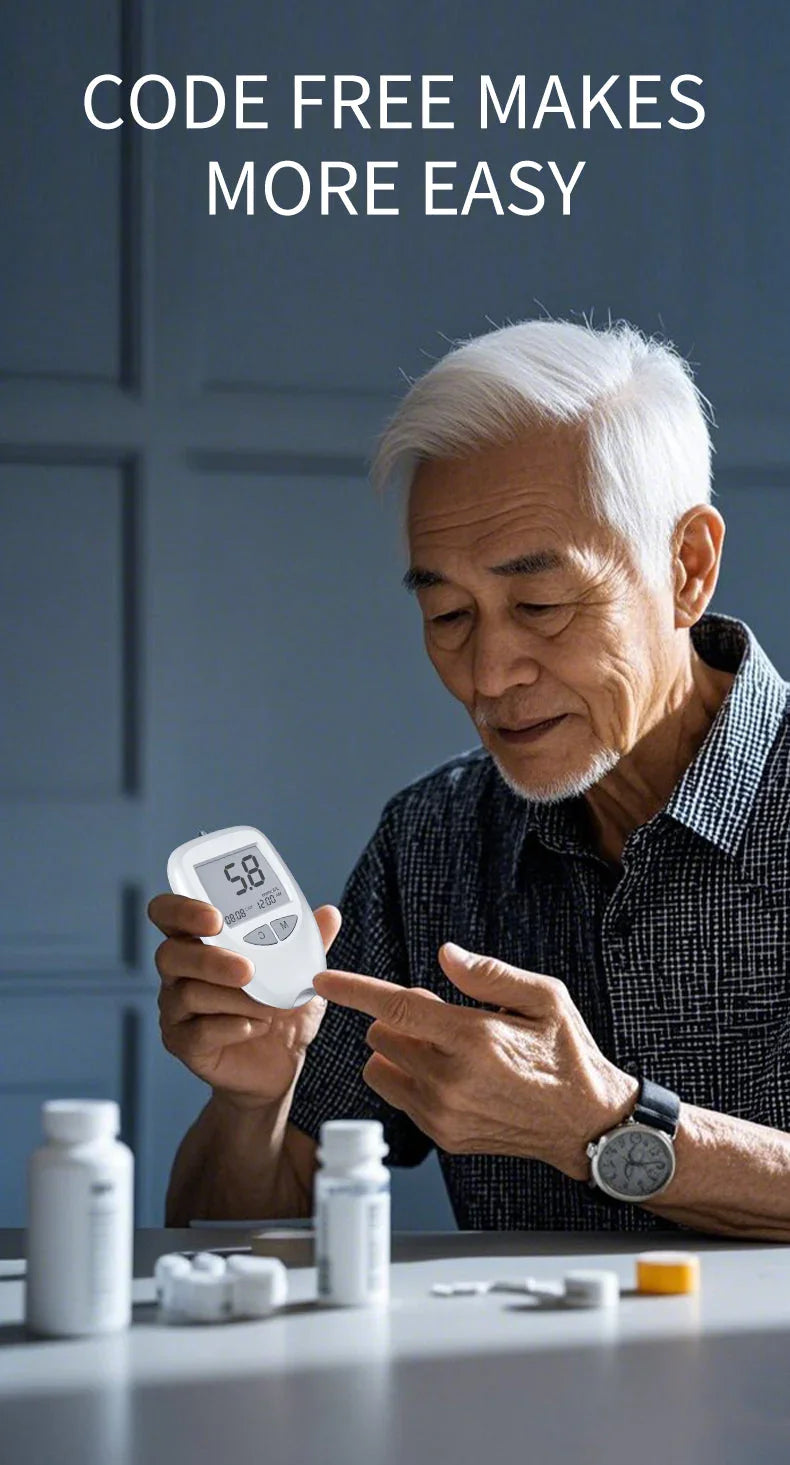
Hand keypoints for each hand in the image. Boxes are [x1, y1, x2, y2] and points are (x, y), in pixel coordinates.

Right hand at [149, 894, 340, 1109]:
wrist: (281, 1063)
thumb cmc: (280, 1007)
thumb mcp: (300, 973)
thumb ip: (308, 942)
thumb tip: (329, 914)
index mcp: (199, 941)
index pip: (168, 914)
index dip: (182, 910)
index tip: (216, 918)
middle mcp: (179, 973)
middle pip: (170, 954)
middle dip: (210, 959)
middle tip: (249, 970)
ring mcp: (176, 1010)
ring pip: (188, 994)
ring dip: (237, 999)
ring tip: (271, 1007)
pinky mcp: (183, 1044)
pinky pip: (198, 1032)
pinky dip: (232, 1027)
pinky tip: (256, 1026)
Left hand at [313, 942, 636, 1178]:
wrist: (586, 1124)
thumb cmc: (568, 1056)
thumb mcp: (546, 999)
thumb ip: (490, 975)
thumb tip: (446, 956)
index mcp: (474, 1039)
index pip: (397, 1006)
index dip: (354, 990)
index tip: (324, 980)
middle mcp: (451, 1080)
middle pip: (383, 1033)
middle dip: (402, 1017)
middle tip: (447, 1018)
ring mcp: (443, 1113)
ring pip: (382, 1065)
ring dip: (400, 1049)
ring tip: (446, 1048)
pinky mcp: (442, 1135)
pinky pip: (398, 1095)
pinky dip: (411, 1078)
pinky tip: (452, 1076)